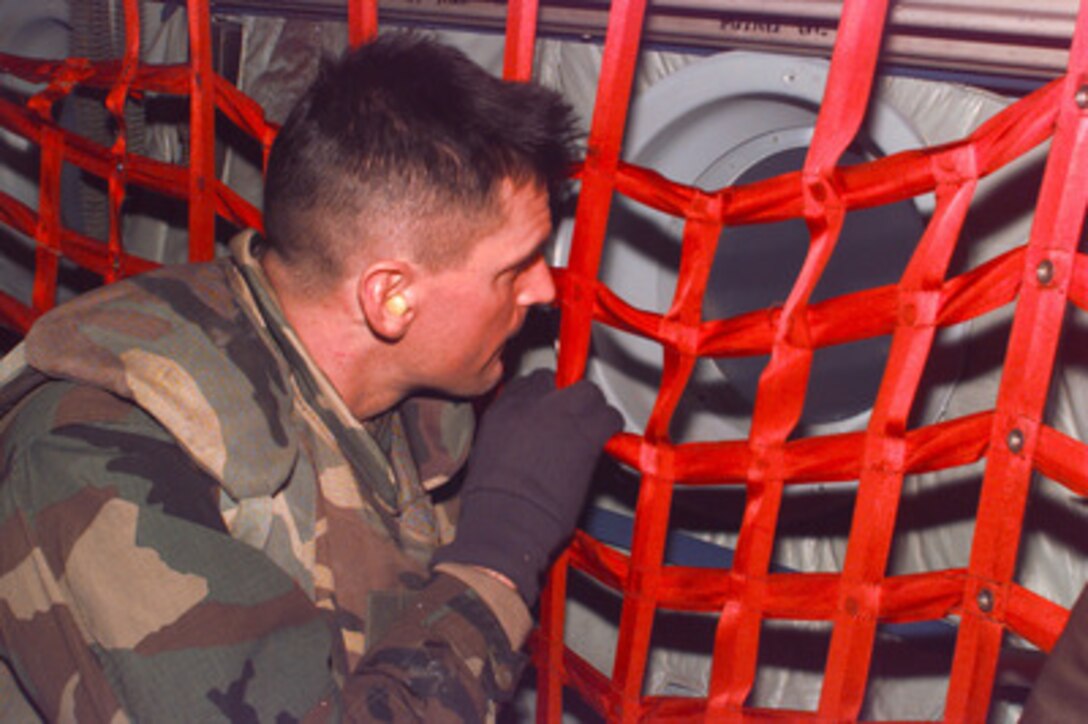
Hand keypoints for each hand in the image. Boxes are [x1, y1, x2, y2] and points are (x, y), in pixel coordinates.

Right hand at [432, 369, 621, 603]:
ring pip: (590, 394)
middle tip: (574, 422)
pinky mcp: (586, 433)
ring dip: (593, 413)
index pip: (532, 382)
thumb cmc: (492, 504)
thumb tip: (528, 437)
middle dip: (571, 399)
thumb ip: (511, 434)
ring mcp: (560, 414)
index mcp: (503, 409)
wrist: (507, 522)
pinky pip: (610, 417)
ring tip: (591, 433)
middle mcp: (531, 403)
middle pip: (562, 381)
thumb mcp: (489, 455)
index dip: (547, 397)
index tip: (553, 412)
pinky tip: (603, 445)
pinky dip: (610, 429)